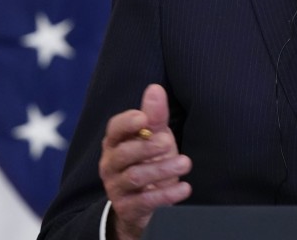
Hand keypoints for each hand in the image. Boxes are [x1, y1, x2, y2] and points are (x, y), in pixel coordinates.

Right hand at [99, 84, 191, 239]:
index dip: (127, 122)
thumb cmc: (150, 160)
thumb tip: (155, 88)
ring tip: (185, 163)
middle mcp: (111, 164)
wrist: (144, 202)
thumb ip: (155, 116)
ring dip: (162, 169)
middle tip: (169, 143)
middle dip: (147, 147)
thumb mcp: (155, 137)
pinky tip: (184, 188)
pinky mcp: (128, 208)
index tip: (143, 118)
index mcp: (116, 142)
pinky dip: (166, 195)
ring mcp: (117, 187)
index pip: (114, 129)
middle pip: (124, 154)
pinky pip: (144, 202)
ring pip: (135, 177)